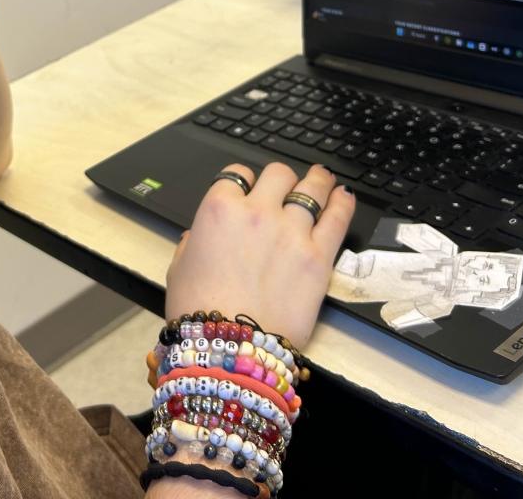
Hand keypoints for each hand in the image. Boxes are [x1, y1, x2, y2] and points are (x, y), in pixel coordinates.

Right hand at [164, 162, 355, 349]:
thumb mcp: (178, 268)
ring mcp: (291, 231)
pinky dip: (343, 203)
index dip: (243, 181)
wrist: (230, 347)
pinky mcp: (318, 256)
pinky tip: (344, 196)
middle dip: (281, 180)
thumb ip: (190, 243)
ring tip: (321, 179)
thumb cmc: (198, 310)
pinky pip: (337, 218)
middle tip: (286, 188)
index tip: (249, 189)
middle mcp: (257, 212)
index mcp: (219, 209)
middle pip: (278, 174)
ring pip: (312, 187)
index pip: (236, 174)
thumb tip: (197, 237)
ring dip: (317, 181)